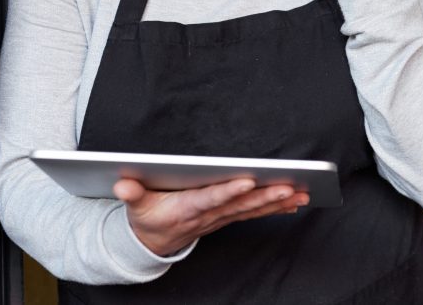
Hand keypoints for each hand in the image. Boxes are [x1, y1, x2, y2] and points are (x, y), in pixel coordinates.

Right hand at [114, 177, 309, 256]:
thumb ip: (131, 193)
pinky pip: (254, 213)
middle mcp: (208, 214)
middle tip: (289, 187)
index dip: (228, 191)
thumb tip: (122, 185)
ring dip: (277, 202)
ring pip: (252, 209)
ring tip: (301, 194)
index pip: (211, 198)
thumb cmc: (147, 216)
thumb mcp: (135, 205)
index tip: (247, 181)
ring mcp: (220, 217)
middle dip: (265, 196)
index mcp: (186, 207)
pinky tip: (295, 202)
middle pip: (240, 204)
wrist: (152, 242)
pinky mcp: (228, 217)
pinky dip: (275, 208)